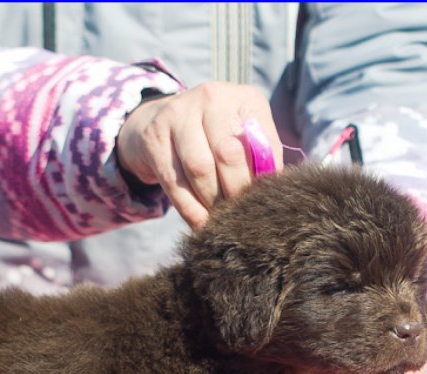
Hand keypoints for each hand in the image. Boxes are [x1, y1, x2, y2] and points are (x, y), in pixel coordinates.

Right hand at [116, 81, 282, 230]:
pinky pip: (174, 180)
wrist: (157, 121)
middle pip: (228, 154)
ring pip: (199, 168)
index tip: (259, 203)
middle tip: (238, 215)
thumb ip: (260, 158)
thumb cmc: (210, 137)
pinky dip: (189, 208)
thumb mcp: (240, 138)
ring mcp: (178, 113)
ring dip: (211, 202)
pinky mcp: (154, 136)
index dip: (261, 179)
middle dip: (234, 192)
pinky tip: (199, 223)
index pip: (261, 144)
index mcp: (243, 98)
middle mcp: (211, 97)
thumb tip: (272, 193)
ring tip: (219, 221)